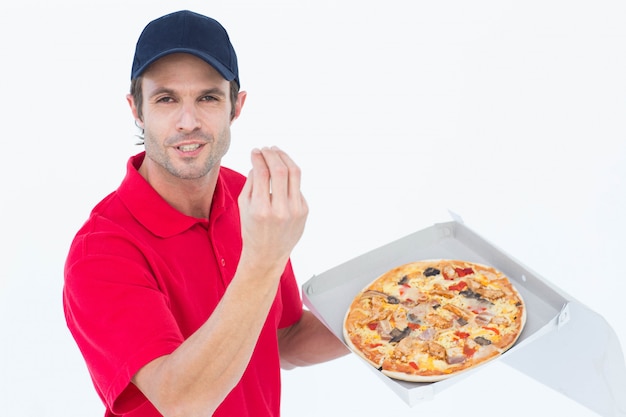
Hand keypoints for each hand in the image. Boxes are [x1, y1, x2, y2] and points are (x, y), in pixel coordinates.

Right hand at [238, 147, 307, 275]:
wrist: (267, 254)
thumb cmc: (252, 228)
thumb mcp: (244, 206)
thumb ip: (251, 182)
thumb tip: (259, 160)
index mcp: (261, 209)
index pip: (261, 173)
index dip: (258, 158)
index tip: (255, 151)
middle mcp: (281, 210)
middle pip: (281, 170)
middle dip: (273, 154)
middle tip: (267, 148)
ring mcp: (296, 210)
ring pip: (295, 173)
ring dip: (285, 158)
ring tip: (276, 152)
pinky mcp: (304, 210)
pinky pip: (297, 186)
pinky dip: (289, 176)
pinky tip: (282, 173)